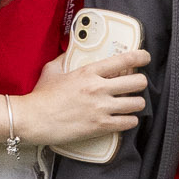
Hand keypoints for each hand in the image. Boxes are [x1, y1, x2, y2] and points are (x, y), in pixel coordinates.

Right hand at [19, 38, 148, 152]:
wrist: (32, 119)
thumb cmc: (40, 96)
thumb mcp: (52, 70)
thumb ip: (65, 59)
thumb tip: (70, 52)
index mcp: (89, 72)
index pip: (124, 60)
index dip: (141, 58)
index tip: (145, 58)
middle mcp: (99, 88)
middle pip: (138, 82)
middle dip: (140, 84)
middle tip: (135, 86)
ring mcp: (101, 108)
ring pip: (137, 104)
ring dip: (136, 104)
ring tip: (130, 104)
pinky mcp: (100, 126)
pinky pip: (129, 122)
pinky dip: (130, 121)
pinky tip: (126, 119)